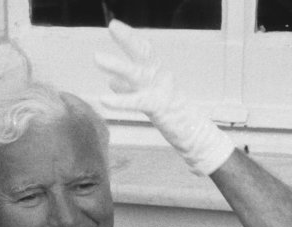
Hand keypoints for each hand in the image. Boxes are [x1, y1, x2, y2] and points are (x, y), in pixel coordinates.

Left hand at [95, 19, 234, 174]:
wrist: (196, 136)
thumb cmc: (174, 118)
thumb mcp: (149, 100)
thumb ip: (130, 90)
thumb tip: (112, 82)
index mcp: (158, 75)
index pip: (144, 51)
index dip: (130, 38)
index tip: (115, 26)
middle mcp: (160, 78)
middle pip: (144, 53)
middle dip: (128, 39)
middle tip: (112, 25)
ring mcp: (161, 90)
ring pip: (137, 73)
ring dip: (117, 65)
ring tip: (96, 57)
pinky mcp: (159, 107)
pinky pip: (137, 101)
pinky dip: (120, 100)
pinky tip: (103, 99)